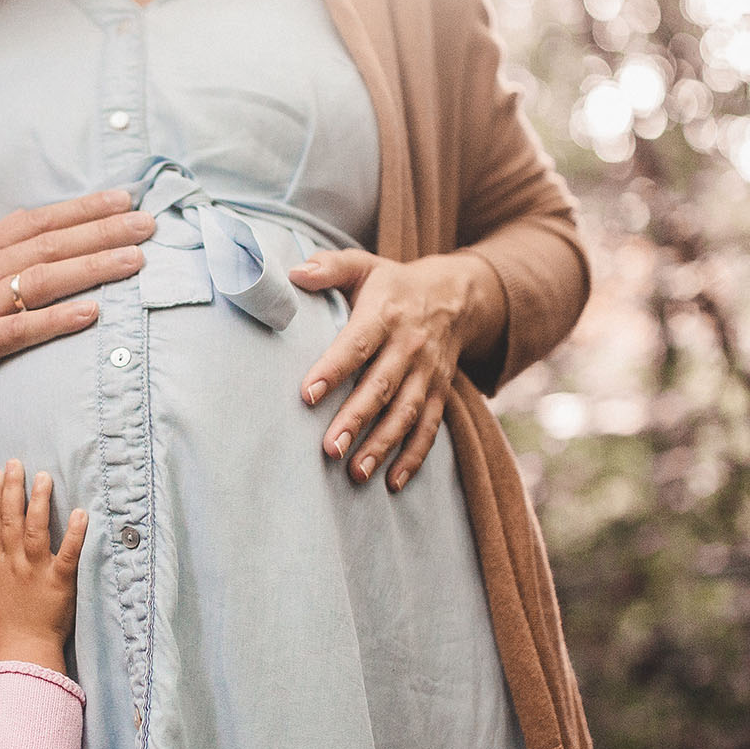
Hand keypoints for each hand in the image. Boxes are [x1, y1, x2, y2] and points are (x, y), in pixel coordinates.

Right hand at [0, 190, 153, 402]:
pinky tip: (94, 312)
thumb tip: (8, 245)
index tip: (121, 200)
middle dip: (104, 231)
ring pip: (46, 279)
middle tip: (148, 224)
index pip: (37, 221)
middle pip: (52, 243)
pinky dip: (60, 319)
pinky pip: (24, 329)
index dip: (82, 209)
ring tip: (137, 261)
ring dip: (94, 267)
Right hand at [0, 459, 85, 674]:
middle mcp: (15, 563)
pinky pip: (68, 554)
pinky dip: (74, 533)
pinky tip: (80, 513)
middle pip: (11, 520)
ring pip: (35, 530)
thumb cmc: (4, 624)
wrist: (24, 651)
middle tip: (16, 463)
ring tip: (43, 478)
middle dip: (12, 489)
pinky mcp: (60, 582)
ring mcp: (37, 572)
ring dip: (39, 502)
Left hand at [290, 250, 504, 491]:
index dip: (333, 369)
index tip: (307, 394)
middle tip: (329, 449)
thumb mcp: (364, 266)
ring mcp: (427, 373)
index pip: (357, 345)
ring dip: (382, 445)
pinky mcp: (439, 393)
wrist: (457, 295)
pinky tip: (392, 482)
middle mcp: (409, 347)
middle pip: (382, 387)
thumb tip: (293, 273)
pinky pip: (429, 428)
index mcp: (385, 315)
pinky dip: (414, 457)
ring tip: (355, 472)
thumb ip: (329, 268)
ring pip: (406, 413)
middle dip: (356, 420)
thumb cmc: (394, 285)